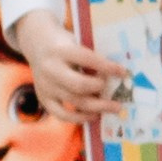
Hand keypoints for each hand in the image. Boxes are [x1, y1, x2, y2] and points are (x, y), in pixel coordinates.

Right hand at [12, 12, 127, 119]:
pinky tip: (94, 116)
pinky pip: (62, 114)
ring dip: (97, 107)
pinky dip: (79, 118)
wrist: (37, 45)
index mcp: (61, 50)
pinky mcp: (43, 98)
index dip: (107, 67)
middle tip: (117, 97)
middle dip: (101, 91)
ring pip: (74, 101)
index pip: (87, 59)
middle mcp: (50, 69)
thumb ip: (91, 56)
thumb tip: (118, 75)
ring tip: (112, 108)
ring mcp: (45, 86)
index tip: (123, 72)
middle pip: (79, 85)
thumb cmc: (65, 44)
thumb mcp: (76, 42)